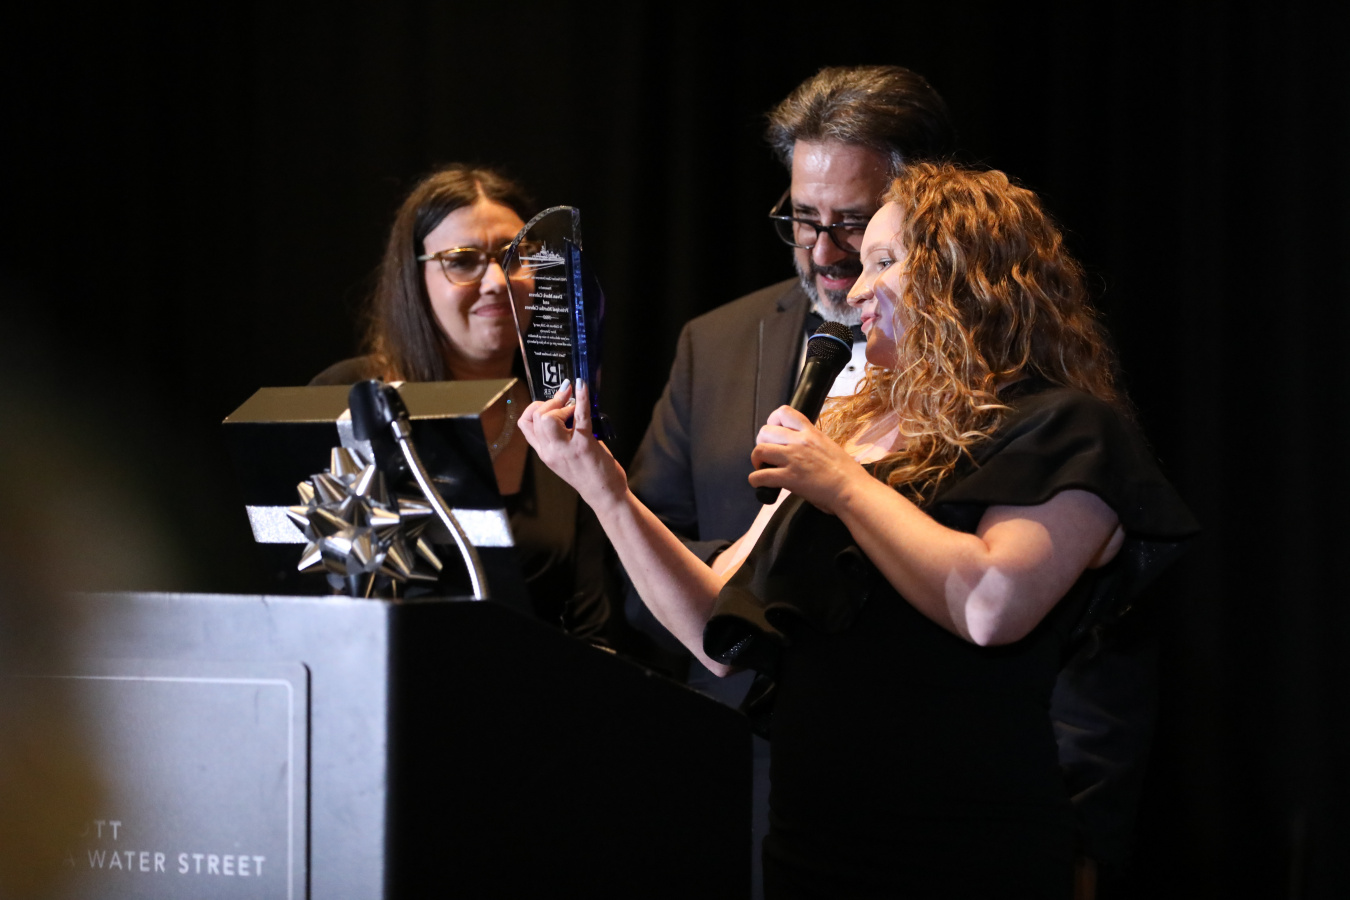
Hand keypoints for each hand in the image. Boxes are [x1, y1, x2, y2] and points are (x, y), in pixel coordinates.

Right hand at [518, 380, 626, 509]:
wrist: (604, 494)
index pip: (526, 425)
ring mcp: (566, 448)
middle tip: (566, 400)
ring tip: (574, 406)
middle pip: (536, 418)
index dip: (535, 408)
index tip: (550, 404)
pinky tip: (582, 386)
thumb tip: (563, 411)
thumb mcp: (563, 458)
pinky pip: (580, 416)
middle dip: (551, 402)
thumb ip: (558, 439)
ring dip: (562, 405)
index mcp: (544, 453)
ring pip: (548, 418)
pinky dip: (582, 398)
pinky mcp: (585, 444)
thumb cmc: (587, 474)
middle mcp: (551, 451)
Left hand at [748, 406, 870, 514]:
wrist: (851, 488)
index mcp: (810, 432)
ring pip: (759, 450)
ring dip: (756, 460)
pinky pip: (760, 476)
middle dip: (762, 442)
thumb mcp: (829, 446)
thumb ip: (812, 444)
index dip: (773, 421)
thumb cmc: (846, 472)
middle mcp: (799, 442)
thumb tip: (801, 449)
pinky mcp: (788, 478)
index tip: (774, 433)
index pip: (784, 412)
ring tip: (762, 468)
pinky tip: (760, 484)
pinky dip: (755, 480)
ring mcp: (792, 459)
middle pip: (765, 431)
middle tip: (767, 455)